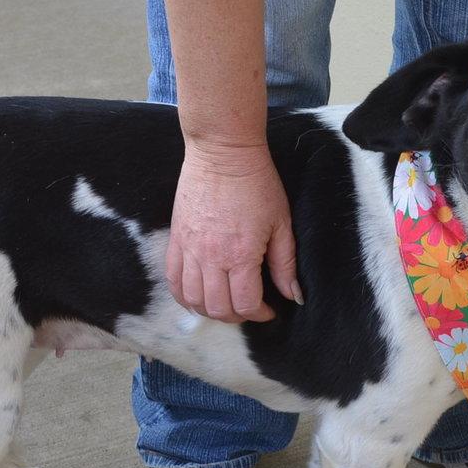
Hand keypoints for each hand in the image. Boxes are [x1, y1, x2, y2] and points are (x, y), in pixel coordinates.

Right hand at [165, 141, 303, 322]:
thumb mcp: (281, 223)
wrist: (222, 152)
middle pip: (217, 308)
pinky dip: (184, 296)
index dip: (260, 314)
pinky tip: (197, 295)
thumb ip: (285, 264)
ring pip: (192, 300)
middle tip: (249, 307)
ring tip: (224, 303)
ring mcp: (189, 249)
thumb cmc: (256, 183)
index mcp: (240, 255)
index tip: (269, 309)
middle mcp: (211, 258)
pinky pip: (173, 280)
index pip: (245, 304)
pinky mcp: (176, 239)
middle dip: (236, 316)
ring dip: (209, 310)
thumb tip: (294, 295)